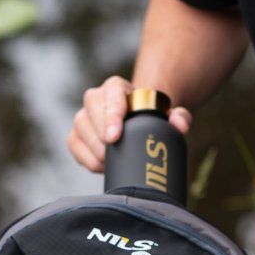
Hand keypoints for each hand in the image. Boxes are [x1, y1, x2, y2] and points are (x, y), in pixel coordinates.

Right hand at [67, 75, 192, 172]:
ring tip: (112, 162)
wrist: (136, 127)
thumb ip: (180, 118)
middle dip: (100, 136)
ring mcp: (83, 117)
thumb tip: (180, 126)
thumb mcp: (169, 116)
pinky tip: (103, 166)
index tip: (114, 136)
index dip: (111, 115)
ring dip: (95, 151)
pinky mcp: (75, 136)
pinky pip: (75, 147)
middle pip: (90, 112)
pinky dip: (88, 160)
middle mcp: (96, 98)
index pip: (111, 95)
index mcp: (117, 88)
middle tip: (112, 155)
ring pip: (81, 131)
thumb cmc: (152, 120)